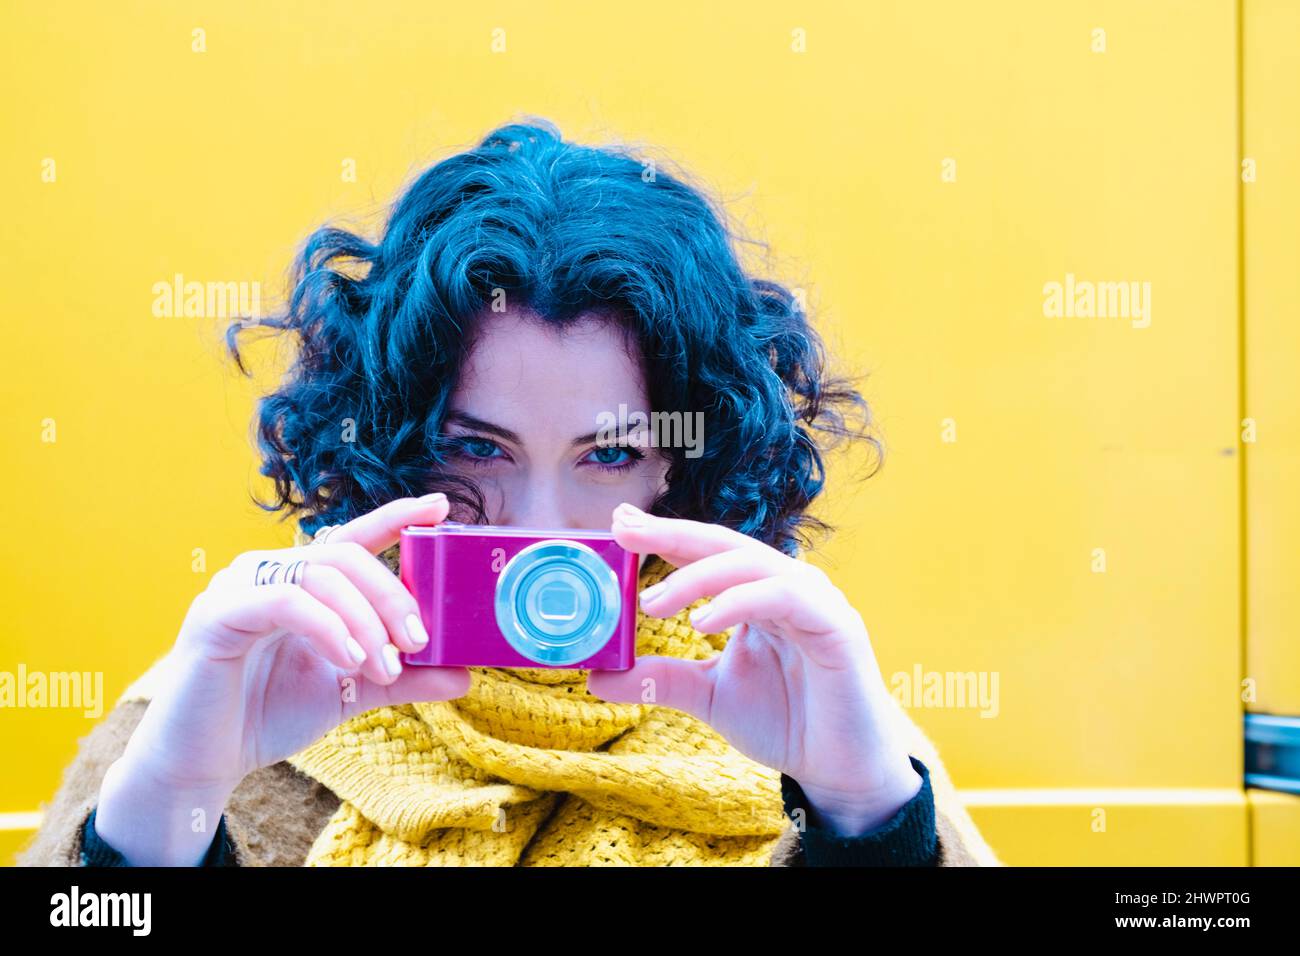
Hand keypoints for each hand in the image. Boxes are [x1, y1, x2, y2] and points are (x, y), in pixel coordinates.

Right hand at [95, 494, 470, 864]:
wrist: (203, 761)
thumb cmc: (267, 714)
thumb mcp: (351, 691)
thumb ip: (403, 677)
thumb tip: (464, 673)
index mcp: (302, 582)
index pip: (354, 538)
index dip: (396, 517)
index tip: (440, 506)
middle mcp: (270, 572)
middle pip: (347, 556)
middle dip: (393, 596)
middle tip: (419, 643)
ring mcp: (240, 586)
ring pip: (322, 574)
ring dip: (367, 620)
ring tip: (385, 667)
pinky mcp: (216, 613)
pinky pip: (287, 602)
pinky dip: (329, 628)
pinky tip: (350, 661)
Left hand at [587, 502, 920, 836]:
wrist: (838, 768)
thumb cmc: (784, 721)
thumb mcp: (708, 694)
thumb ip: (659, 678)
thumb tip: (597, 676)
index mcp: (757, 593)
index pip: (706, 553)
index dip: (664, 536)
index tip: (618, 524)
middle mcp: (786, 585)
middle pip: (724, 544)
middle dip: (672, 534)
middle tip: (624, 531)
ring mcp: (814, 600)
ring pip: (751, 564)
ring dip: (697, 576)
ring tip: (654, 602)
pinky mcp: (837, 625)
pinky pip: (785, 596)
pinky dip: (741, 601)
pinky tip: (703, 621)